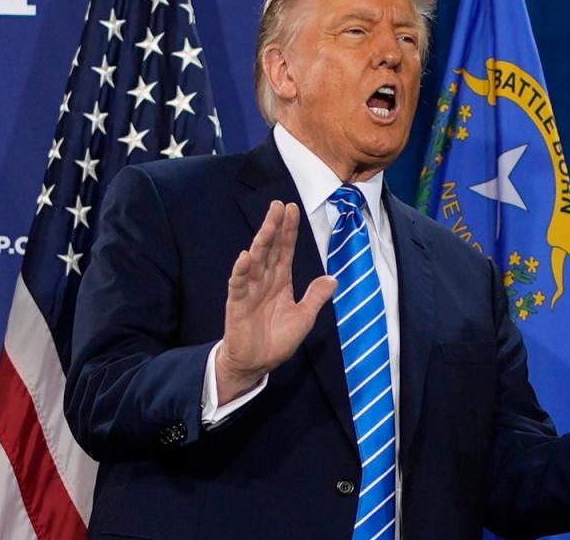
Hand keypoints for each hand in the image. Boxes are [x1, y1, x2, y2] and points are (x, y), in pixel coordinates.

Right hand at [215, 201, 335, 403]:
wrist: (256, 363)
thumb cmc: (277, 340)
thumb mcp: (304, 318)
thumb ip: (315, 297)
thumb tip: (332, 278)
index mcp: (280, 281)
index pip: (285, 250)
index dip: (289, 230)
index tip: (292, 208)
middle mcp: (264, 280)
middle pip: (270, 248)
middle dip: (275, 226)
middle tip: (279, 204)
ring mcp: (249, 290)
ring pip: (256, 260)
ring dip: (261, 241)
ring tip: (268, 223)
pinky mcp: (237, 304)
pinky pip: (238, 284)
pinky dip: (241, 271)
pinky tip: (245, 257)